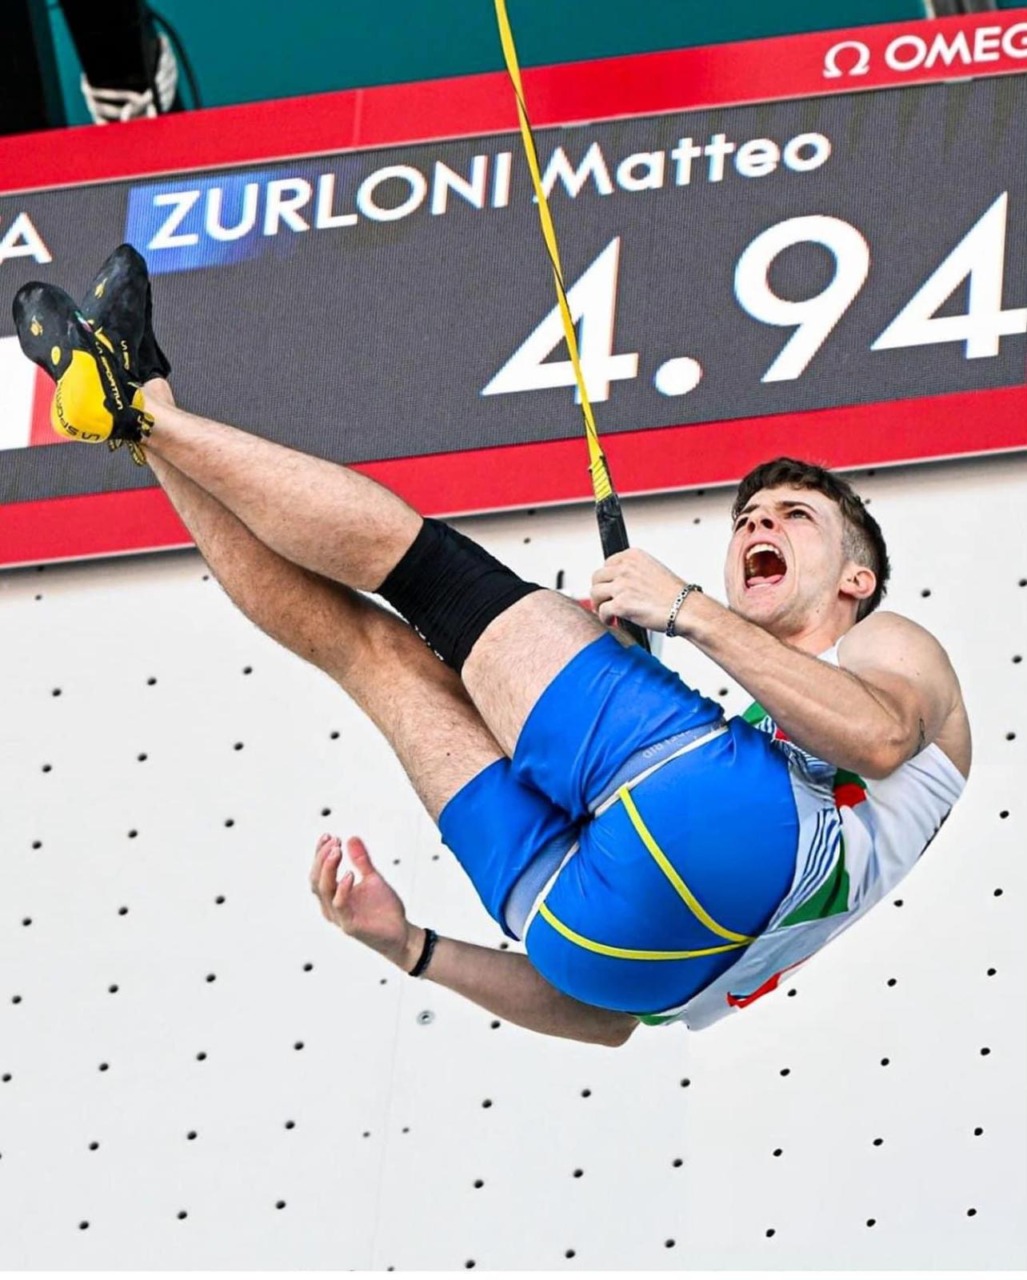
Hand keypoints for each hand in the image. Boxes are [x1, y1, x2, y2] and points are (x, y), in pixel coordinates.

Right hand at [310, 834, 419, 970]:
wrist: (400, 933)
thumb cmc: (383, 909)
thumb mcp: (372, 878)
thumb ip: (361, 861)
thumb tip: (351, 838)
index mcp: (333, 895)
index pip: (318, 872)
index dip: (320, 854)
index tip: (329, 836)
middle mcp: (330, 906)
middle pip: (316, 879)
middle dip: (322, 858)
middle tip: (334, 841)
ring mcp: (338, 916)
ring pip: (324, 890)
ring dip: (328, 868)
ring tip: (337, 851)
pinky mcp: (350, 925)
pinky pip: (340, 905)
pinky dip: (342, 888)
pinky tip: (349, 874)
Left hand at [591, 548, 685, 632]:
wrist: (686, 609)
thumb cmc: (674, 594)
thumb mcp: (652, 570)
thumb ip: (633, 570)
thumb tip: (617, 580)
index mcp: (633, 556)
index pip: (607, 564)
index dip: (606, 579)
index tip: (609, 588)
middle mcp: (626, 568)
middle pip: (597, 578)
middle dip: (600, 591)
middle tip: (603, 601)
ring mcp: (622, 585)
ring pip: (595, 593)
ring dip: (599, 604)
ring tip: (606, 612)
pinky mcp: (621, 604)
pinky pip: (602, 611)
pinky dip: (605, 618)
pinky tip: (611, 621)